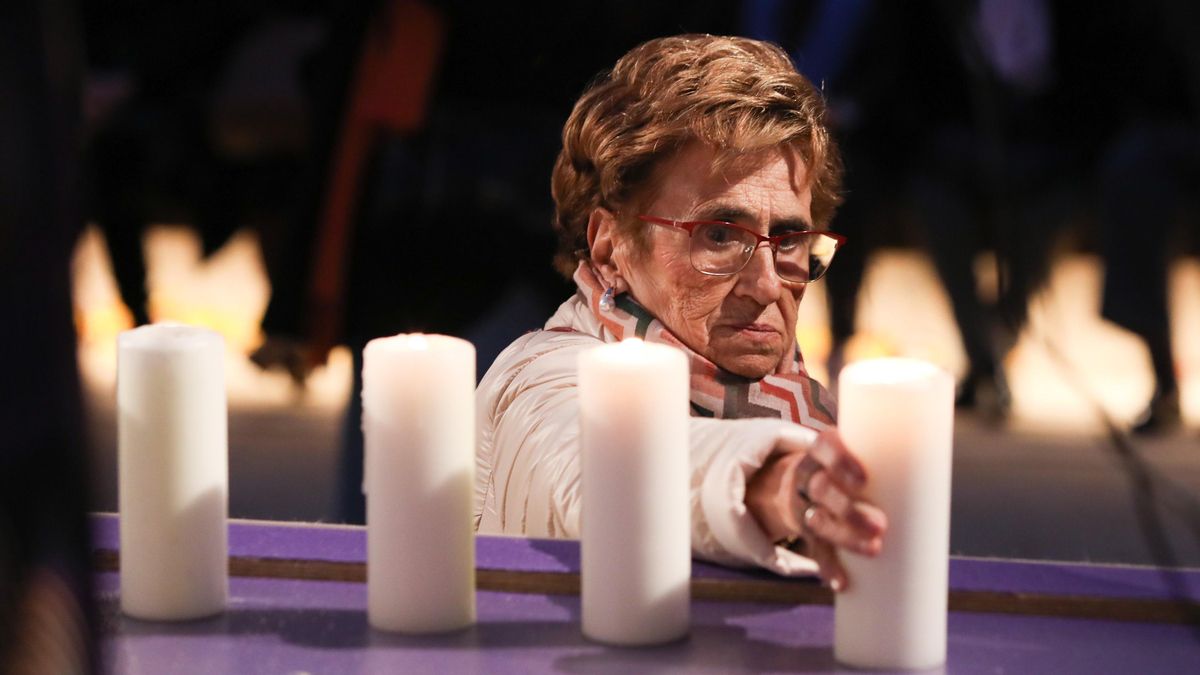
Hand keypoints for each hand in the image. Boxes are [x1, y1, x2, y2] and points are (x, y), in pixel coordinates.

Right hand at [744, 427, 886, 590]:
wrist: (789, 483)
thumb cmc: (836, 466)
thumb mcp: (843, 455)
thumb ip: (874, 458)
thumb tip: (926, 473)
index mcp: (818, 452)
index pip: (825, 446)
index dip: (841, 461)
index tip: (863, 479)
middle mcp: (805, 476)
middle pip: (821, 488)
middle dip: (847, 507)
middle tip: (880, 524)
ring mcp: (801, 503)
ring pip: (817, 519)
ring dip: (844, 535)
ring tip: (873, 549)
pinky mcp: (804, 528)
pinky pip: (814, 547)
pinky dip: (828, 565)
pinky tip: (840, 581)